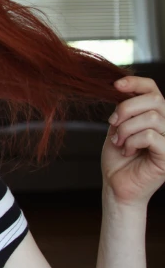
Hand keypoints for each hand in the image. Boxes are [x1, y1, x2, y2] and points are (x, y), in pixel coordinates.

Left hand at [102, 75, 164, 207]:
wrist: (115, 184)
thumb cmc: (117, 158)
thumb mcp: (117, 127)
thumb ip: (123, 110)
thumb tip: (119, 88)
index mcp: (155, 115)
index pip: (152, 89)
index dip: (136, 82)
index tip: (115, 85)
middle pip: (155, 99)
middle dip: (126, 108)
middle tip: (112, 123)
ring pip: (151, 118)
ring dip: (126, 129)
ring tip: (118, 142)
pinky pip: (150, 136)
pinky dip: (132, 142)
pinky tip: (126, 151)